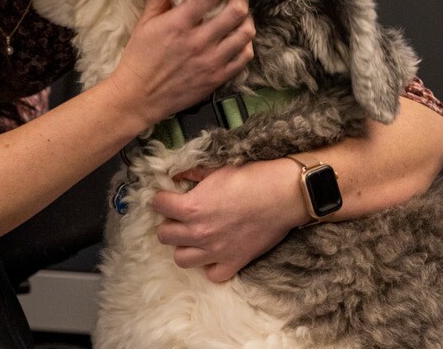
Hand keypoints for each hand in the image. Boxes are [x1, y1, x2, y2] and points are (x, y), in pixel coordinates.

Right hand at [106, 0, 254, 126]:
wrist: (139, 97)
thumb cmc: (140, 58)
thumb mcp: (145, 22)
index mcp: (178, 25)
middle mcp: (198, 42)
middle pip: (237, 12)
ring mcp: (211, 61)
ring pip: (246, 33)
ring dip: (247, 20)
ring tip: (241, 17)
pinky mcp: (218, 78)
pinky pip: (244, 57)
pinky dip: (245, 44)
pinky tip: (237, 40)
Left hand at [149, 158, 308, 282]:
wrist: (284, 195)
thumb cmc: (252, 177)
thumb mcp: (217, 169)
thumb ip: (193, 174)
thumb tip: (175, 176)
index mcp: (191, 207)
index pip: (158, 205)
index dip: (162, 198)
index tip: (168, 196)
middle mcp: (198, 232)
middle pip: (164, 235)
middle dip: (170, 223)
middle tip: (182, 216)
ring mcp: (215, 251)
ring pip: (181, 259)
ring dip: (184, 247)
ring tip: (195, 236)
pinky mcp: (233, 263)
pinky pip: (211, 274)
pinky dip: (210, 266)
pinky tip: (215, 252)